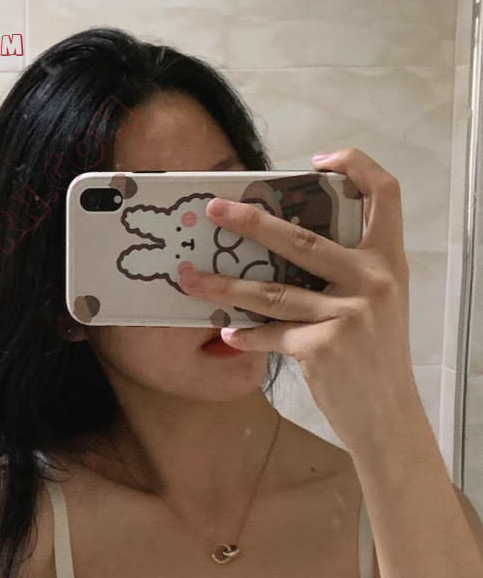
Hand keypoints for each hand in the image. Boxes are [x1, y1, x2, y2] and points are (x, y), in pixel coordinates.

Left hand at [178, 148, 421, 453]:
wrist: (388, 417)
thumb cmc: (376, 359)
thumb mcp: (379, 305)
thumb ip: (348, 274)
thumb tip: (283, 251)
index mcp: (388, 262)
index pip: (385, 194)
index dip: (356, 166)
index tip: (319, 160)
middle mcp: (372, 281)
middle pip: (301, 238)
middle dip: (250, 222)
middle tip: (213, 210)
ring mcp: (348, 313)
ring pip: (271, 291)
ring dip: (223, 285)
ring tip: (190, 279)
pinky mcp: (323, 346)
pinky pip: (270, 333)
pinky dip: (246, 335)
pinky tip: (227, 332)